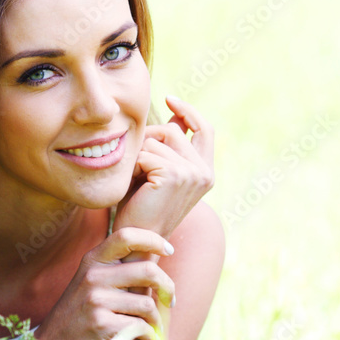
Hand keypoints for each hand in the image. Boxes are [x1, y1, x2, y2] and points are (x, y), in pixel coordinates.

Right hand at [32, 228, 175, 339]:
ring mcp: (96, 301)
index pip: (126, 235)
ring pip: (147, 304)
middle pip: (148, 270)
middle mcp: (93, 277)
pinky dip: (149, 335)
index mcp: (92, 262)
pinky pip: (141, 326)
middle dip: (168, 287)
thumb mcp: (88, 284)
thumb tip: (154, 254)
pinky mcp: (102, 325)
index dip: (152, 239)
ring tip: (153, 327)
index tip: (168, 249)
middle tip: (170, 301)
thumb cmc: (77, 317)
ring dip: (157, 319)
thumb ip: (115, 270)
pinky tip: (146, 339)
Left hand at [115, 95, 214, 240]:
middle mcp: (204, 172)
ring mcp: (193, 173)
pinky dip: (134, 165)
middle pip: (172, 130)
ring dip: (138, 155)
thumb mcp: (158, 170)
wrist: (136, 240)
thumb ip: (170, 146)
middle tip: (136, 166)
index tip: (169, 98)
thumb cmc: (140, 207)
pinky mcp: (176, 174)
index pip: (204, 128)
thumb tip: (176, 114)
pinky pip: (147, 152)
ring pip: (156, 140)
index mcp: (205, 172)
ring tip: (137, 180)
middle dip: (147, 140)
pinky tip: (135, 185)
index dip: (188, 111)